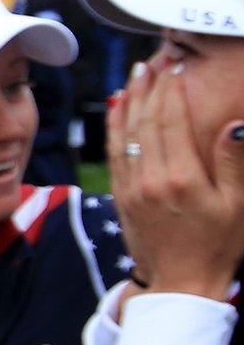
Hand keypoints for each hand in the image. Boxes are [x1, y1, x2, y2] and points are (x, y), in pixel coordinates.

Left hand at [112, 59, 243, 301]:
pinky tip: (116, 110)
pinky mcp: (121, 198)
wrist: (180, 284)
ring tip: (133, 76)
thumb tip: (235, 124)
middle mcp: (150, 179)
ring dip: (128, 102)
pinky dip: (113, 128)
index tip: (175, 67)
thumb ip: (235, 163)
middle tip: (152, 60)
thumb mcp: (238, 205)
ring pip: (124, 135)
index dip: (172, 91)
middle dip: (148, 88)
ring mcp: (131, 188)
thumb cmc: (218, 245)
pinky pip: (114, 155)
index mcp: (181, 178)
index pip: (171, 122)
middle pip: (145, 122)